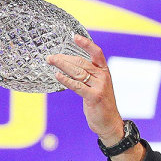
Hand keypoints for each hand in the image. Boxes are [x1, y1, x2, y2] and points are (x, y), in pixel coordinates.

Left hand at [48, 35, 143, 160]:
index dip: (86, 44)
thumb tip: (69, 66)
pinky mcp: (94, 97)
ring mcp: (99, 86)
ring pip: (78, 72)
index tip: (74, 37)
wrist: (109, 123)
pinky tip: (57, 75)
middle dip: (64, 58)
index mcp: (104, 71)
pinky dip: (66, 80)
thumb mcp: (97, 86)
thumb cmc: (101, 105)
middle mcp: (103, 76)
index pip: (96, 53)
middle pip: (81, 62)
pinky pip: (77, 85)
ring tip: (51, 62)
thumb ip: (88, 76)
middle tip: (51, 57)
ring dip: (62, 66)